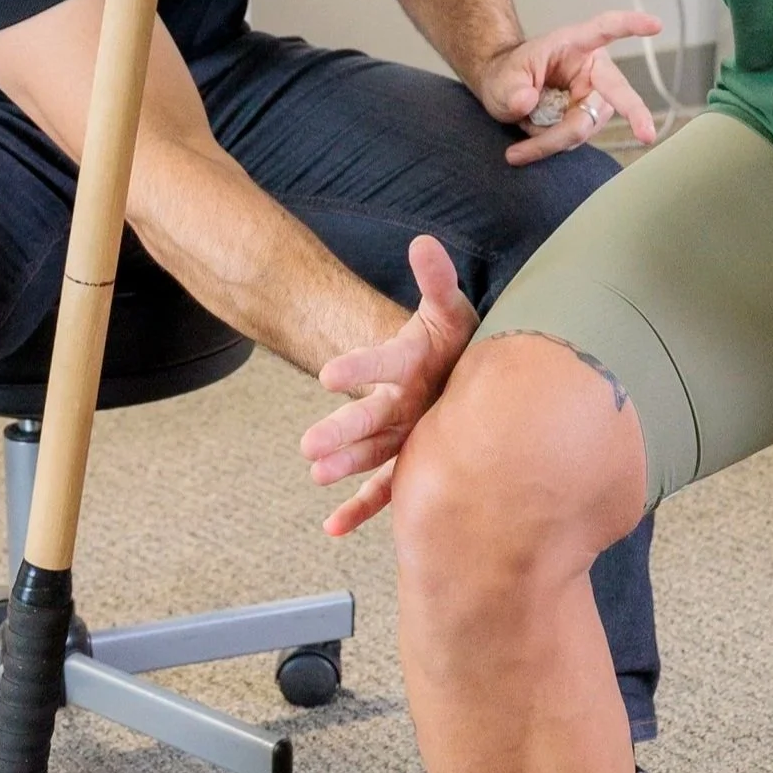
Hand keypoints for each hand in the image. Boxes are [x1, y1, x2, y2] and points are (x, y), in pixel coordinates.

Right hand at [301, 236, 478, 534]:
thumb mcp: (450, 311)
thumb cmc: (455, 344)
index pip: (380, 363)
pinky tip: (332, 530)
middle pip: (368, 417)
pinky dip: (358, 510)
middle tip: (309, 445)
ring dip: (344, 465)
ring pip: (369, 454)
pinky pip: (382, 490)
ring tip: (317, 475)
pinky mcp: (408, 463)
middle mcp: (396, 403)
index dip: (358, 368)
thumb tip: (423, 242)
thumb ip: (436, 280)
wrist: (463, 377)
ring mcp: (400, 435)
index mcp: (406, 365)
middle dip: (340, 431)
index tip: (330, 375)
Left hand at [473, 10, 662, 161]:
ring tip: (521, 141)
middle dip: (632, 114)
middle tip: (647, 134)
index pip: (605, 29)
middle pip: (614, 94)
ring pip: (586, 125)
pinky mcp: (588, 120)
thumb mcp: (501, 78)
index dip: (630, 26)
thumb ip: (511, 89)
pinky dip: (553, 145)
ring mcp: (593, 97)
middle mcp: (591, 70)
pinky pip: (576, 138)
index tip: (655, 24)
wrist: (504, 95)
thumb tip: (525, 102)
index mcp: (573, 45)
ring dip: (554, 139)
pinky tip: (530, 145)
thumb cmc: (507, 76)